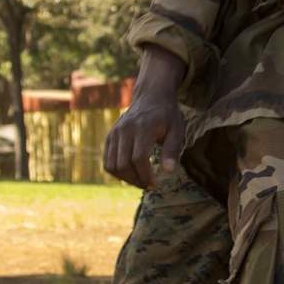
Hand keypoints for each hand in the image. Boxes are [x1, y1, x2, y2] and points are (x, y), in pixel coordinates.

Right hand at [103, 45, 186, 191]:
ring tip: (140, 182)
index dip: (146, 176)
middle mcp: (125, 129)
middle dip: (136, 180)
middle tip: (150, 186)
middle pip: (123, 164)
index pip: (138, 158)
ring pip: (112, 164)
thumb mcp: (177, 129)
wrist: (151, 96)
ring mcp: (115, 132)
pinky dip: (117, 172)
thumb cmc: (167, 114)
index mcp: (143, 127)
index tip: (156, 185)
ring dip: (125, 179)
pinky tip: (131, 174)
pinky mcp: (110, 136)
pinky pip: (107, 160)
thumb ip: (172, 150)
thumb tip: (168, 171)